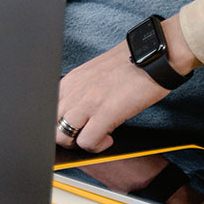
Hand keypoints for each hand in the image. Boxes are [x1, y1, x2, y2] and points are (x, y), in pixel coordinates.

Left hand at [55, 18, 196, 154]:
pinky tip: (109, 139)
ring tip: (96, 138)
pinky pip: (87, 142)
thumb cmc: (131, 63)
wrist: (154, 56)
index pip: (48, 108)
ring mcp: (88, 102)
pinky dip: (96, 146)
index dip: (59, 122)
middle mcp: (74, 90)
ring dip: (78, 143)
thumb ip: (82, 89)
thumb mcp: (96, 72)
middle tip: (84, 135)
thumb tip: (78, 110)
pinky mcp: (105, 113)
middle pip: (51, 124)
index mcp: (71, 79)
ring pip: (63, 136)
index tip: (73, 126)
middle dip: (65, 136)